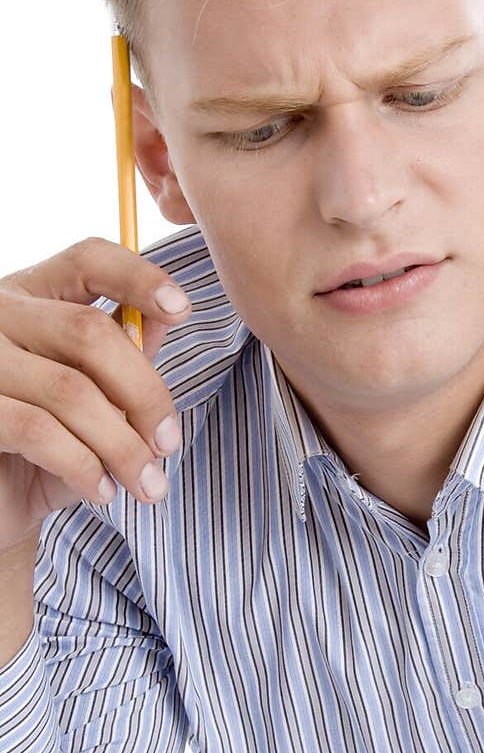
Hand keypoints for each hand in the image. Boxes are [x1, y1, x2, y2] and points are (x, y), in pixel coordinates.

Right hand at [0, 237, 191, 554]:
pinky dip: (84, 466)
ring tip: (148, 486)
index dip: (138, 277)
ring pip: (70, 390)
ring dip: (123, 446)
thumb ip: (123, 357)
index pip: (87, 261)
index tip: (182, 310)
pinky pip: (39, 431)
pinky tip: (103, 491)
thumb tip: (163, 316)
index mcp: (32, 297)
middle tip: (169, 443)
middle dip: (145, 394)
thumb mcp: (93, 398)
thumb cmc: (45, 450)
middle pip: (89, 332)